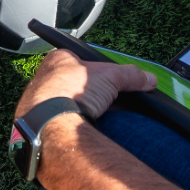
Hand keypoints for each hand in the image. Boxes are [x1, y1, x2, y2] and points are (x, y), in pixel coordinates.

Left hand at [16, 49, 155, 121]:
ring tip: (103, 117)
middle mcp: (44, 80)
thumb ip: (130, 75)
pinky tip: (89, 129)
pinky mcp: (42, 125)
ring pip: (69, 104)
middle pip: (77, 84)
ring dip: (86, 110)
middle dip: (95, 94)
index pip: (81, 60)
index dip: (99, 70)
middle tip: (111, 101)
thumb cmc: (71, 90)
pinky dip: (76, 125)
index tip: (112, 80)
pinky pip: (63, 123)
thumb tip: (149, 79)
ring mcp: (40, 104)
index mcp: (57, 60)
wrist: (51, 125)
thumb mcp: (109, 76)